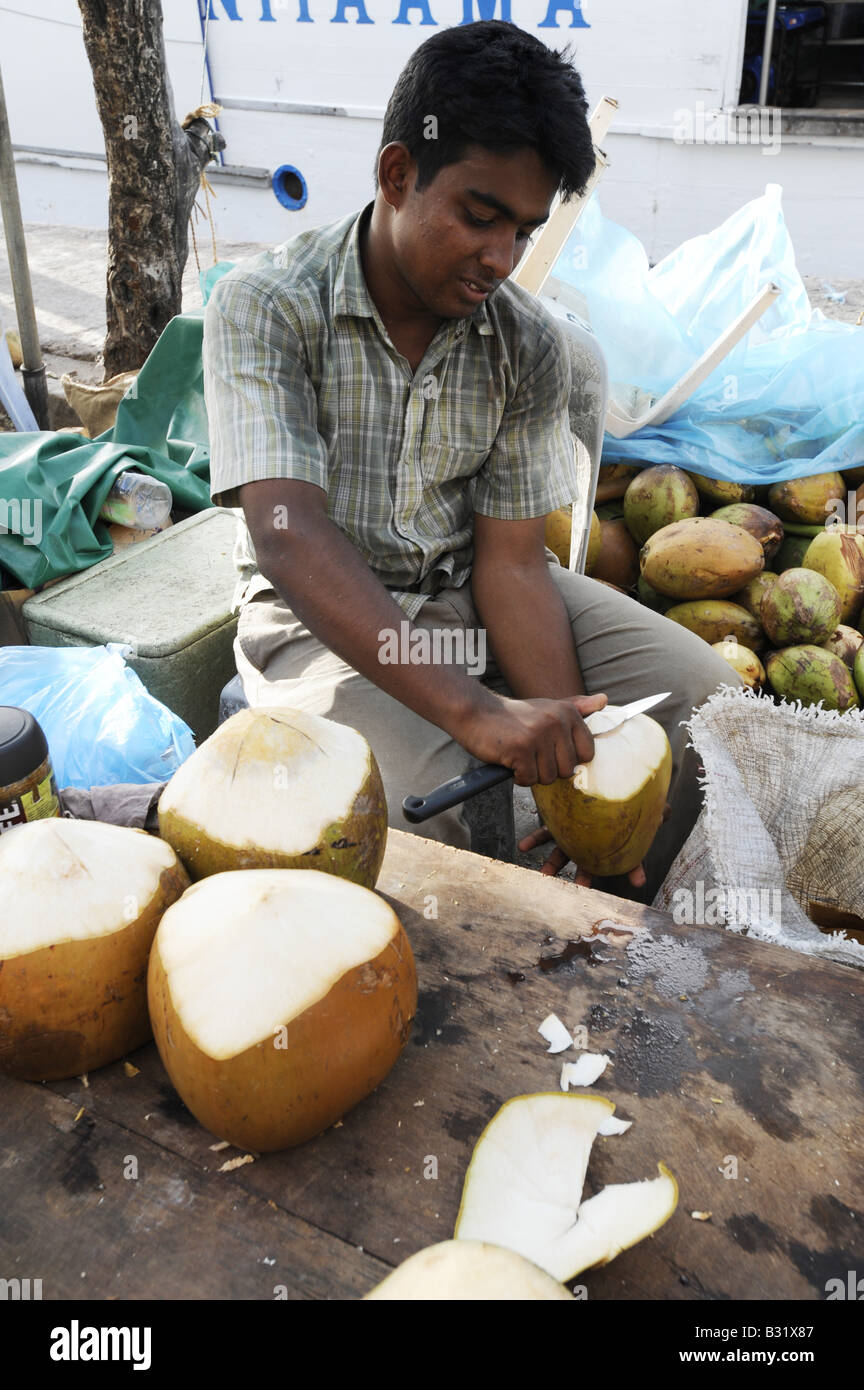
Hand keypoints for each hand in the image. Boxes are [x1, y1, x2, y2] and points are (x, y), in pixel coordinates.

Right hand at [453, 690, 608, 786]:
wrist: (476, 713)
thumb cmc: (513, 716)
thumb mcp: (547, 707)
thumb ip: (577, 707)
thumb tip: (604, 700)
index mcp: (567, 713)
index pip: (587, 753)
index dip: (568, 760)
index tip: (550, 752)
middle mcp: (556, 721)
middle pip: (567, 769)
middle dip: (547, 769)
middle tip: (530, 754)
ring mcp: (539, 735)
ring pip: (548, 777)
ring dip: (531, 773)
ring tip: (519, 756)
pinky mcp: (521, 749)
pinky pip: (529, 779)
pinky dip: (518, 776)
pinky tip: (510, 761)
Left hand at [518, 802, 672, 889]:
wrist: (599, 776)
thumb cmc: (621, 792)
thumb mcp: (639, 799)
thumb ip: (653, 806)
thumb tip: (667, 811)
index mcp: (611, 838)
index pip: (626, 856)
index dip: (634, 867)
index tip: (638, 880)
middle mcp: (591, 839)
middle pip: (589, 860)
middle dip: (584, 876)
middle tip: (581, 888)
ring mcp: (572, 831)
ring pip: (563, 851)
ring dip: (552, 864)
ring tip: (544, 875)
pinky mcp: (557, 819)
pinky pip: (544, 831)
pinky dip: (534, 839)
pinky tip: (523, 846)